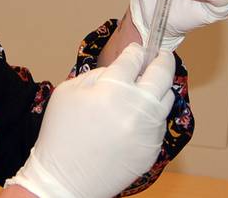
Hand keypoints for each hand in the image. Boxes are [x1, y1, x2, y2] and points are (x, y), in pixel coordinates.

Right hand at [5, 44, 174, 197]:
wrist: (65, 179)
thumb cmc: (61, 134)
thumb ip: (96, 75)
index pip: (133, 60)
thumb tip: (118, 70)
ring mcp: (148, 130)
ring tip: (151, 85)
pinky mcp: (153, 149)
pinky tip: (137, 115)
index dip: (135, 51)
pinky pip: (159, 123)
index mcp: (113, 90)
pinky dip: (152, 114)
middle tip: (162, 55)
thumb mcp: (68, 92)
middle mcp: (137, 108)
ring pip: (166, 99)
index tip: (136, 49)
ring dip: (160, 88)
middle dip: (163, 60)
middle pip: (161, 74)